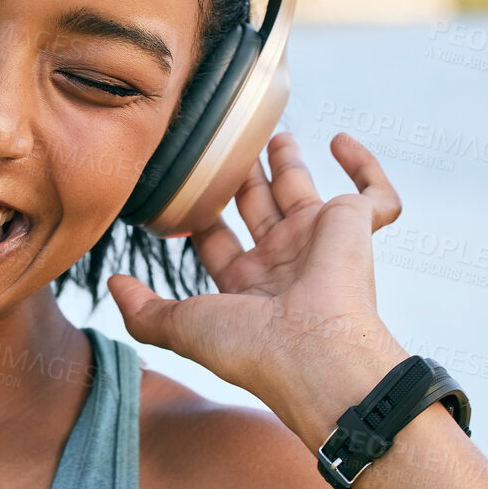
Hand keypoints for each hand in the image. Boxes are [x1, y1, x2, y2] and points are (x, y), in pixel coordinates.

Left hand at [107, 130, 408, 449]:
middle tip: (224, 150)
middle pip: (257, 209)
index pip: (218, 242)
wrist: (316, 354)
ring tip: (270, 134)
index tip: (178, 191)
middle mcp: (283, 262)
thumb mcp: (180, 326)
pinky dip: (366, 168)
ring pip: (303, 192)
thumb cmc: (250, 348)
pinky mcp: (355, 227)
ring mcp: (320, 242)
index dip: (200, 219)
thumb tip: (111, 284)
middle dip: (241, 181)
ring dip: (288, 162)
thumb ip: (142, 308)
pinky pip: (376, 196)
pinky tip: (339, 140)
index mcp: (246, 286)